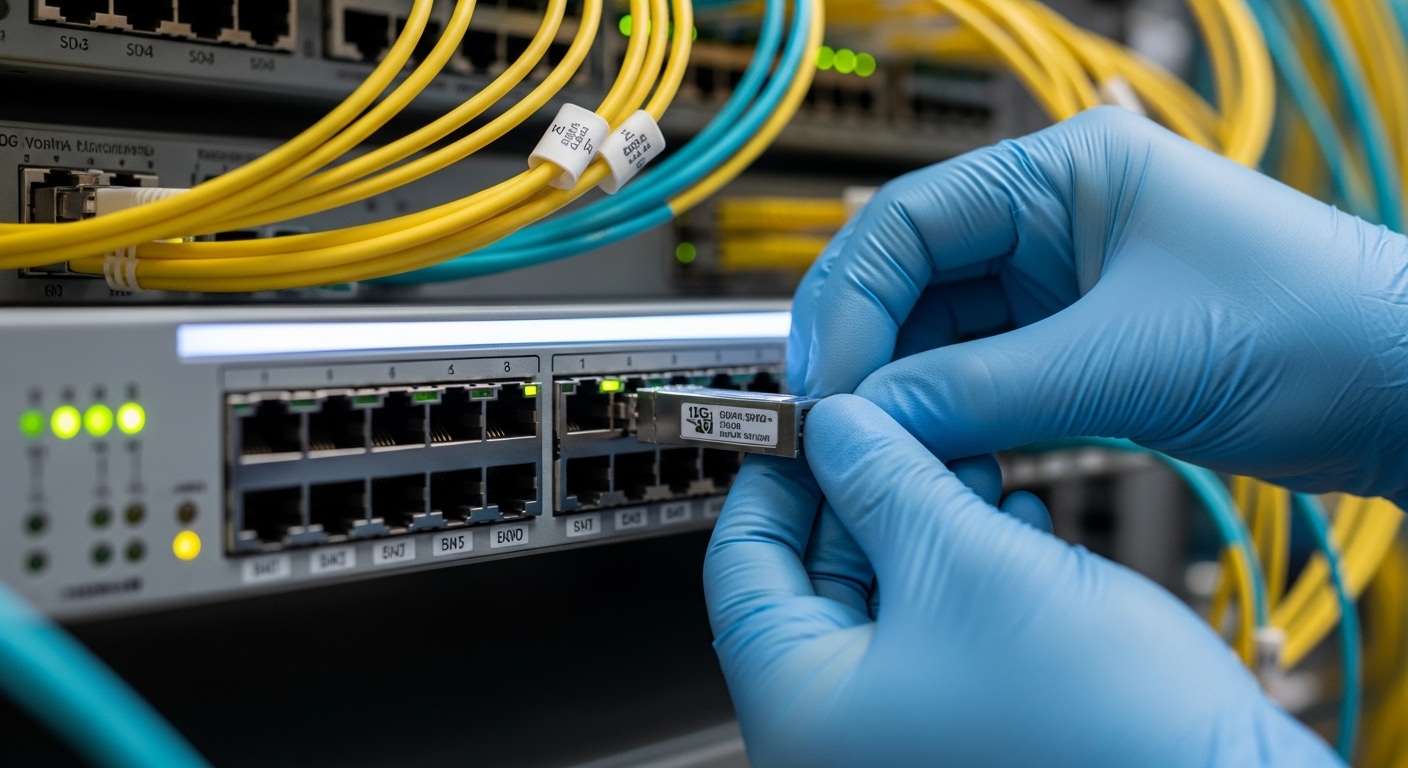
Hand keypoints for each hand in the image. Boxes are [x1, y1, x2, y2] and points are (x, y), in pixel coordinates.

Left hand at [704, 395, 1339, 766]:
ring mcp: (910, 741)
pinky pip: (945, 636)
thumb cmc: (1101, 730)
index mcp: (802, 712)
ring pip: (891, 600)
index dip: (773, 478)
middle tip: (899, 420)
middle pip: (818, 580)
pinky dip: (971, 572)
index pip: (742, 569)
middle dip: (869, 491)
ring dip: (927, 520)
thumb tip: (838, 430)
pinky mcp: (976, 735)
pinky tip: (1013, 521)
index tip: (805, 420)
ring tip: (967, 454)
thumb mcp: (966, 564)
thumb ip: (884, 483)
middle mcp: (843, 738)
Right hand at [788, 106, 1407, 505]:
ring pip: (940, 336)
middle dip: (868, 351)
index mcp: (1064, 173)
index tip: (823, 378)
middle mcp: (1053, 221)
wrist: (1406, 394)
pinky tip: (930, 453)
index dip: (849, 300)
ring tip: (876, 449)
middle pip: (912, 280)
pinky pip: (981, 378)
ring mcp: (1062, 288)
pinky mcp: (1075, 349)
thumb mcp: (1128, 359)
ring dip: (904, 392)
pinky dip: (950, 417)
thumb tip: (870, 415)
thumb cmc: (1311, 329)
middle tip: (832, 423)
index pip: (907, 222)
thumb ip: (984, 389)